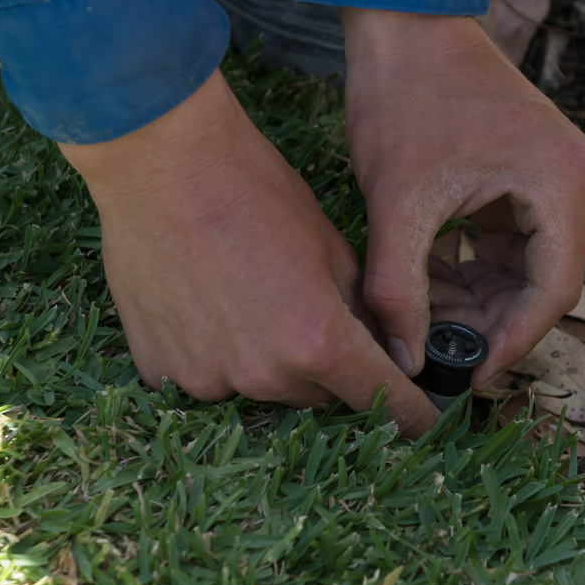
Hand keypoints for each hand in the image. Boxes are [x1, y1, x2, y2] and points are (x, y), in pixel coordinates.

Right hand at [59, 71, 439, 436]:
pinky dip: (216, 354)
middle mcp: (266, 376)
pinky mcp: (162, 372)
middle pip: (320, 393)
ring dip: (271, 361)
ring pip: (264, 388)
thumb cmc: (254, 191)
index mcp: (320, 342)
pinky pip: (210, 378)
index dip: (410, 413)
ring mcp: (209, 380)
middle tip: (308, 306)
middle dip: (328, 363)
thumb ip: (365, 311)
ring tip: (248, 293)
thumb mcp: (332, 247)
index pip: (384, 399)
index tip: (423, 422)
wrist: (162, 162)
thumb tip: (388, 349)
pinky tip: (206, 301)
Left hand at [341, 9, 584, 385]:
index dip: (512, 342)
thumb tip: (403, 361)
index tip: (467, 376)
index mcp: (563, 183)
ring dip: (474, 297)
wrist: (400, 21)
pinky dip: (468, 266)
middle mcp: (573, 180)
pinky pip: (506, 242)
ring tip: (419, 314)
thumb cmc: (403, 95)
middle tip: (433, 350)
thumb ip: (401, 287)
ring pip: (522, 268)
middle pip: (542, 282)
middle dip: (487, 321)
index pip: (554, 290)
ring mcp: (551, 176)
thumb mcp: (398, 201)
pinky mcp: (524, 174)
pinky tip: (423, 278)